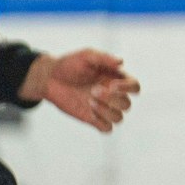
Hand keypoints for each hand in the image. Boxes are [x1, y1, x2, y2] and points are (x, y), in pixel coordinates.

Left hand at [23, 49, 140, 132]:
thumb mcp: (86, 56)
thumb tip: (122, 62)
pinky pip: (107, 128)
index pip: (134, 87)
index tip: (112, 85)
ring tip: (89, 101)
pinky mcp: (93, 119)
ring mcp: (104, 108)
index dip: (128, 88)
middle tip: (93, 90)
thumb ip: (104, 58)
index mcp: (116, 79)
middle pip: (126, 104)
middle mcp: (113, 95)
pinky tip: (89, 112)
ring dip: (106, 111)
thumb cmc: (69, 64)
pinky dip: (102, 123)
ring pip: (119, 118)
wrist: (49, 78)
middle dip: (112, 99)